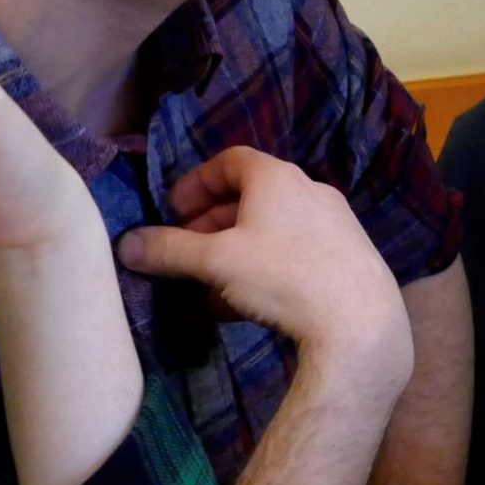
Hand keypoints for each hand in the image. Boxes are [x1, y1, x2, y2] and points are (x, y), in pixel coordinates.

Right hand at [116, 147, 410, 369]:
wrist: (360, 323)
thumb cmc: (283, 277)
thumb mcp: (216, 263)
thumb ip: (168, 251)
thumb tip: (125, 244)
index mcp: (277, 177)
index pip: (229, 161)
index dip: (195, 183)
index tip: (173, 212)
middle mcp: (310, 191)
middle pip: (250, 197)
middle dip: (211, 224)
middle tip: (186, 251)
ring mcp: (335, 224)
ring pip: (272, 230)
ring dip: (235, 252)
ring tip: (210, 285)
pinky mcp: (348, 258)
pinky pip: (295, 254)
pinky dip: (264, 269)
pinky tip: (247, 306)